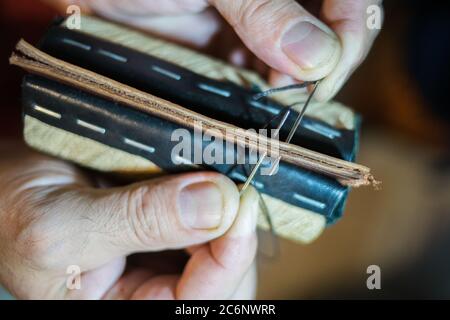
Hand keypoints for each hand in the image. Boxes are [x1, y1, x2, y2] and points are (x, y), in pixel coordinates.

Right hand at [0, 143, 257, 298]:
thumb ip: (140, 219)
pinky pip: (205, 214)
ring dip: (225, 209)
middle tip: (233, 184)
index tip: (240, 203)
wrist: (3, 186)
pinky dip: (211, 192)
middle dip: (233, 231)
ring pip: (219, 242)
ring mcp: (161, 256)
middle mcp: (150, 289)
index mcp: (127, 308)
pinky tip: (203, 176)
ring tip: (218, 177)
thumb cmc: (11, 216)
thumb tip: (217, 203)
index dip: (231, 256)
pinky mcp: (165, 224)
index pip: (201, 300)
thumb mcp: (64, 227)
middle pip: (222, 274)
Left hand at [48, 0, 382, 100]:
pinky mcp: (228, 69)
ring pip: (297, 75)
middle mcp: (276, 10)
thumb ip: (261, 6)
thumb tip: (318, 59)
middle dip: (322, 76)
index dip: (353, 33)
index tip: (326, 75)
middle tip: (297, 102)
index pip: (349, 0)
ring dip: (293, 99)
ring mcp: (253, 41)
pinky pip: (260, 93)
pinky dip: (263, 110)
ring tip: (274, 118)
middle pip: (330, 43)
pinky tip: (254, 122)